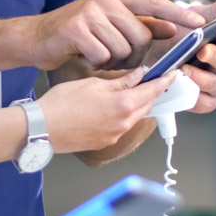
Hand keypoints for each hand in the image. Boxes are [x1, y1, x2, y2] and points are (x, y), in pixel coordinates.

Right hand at [20, 0, 206, 71]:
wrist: (36, 38)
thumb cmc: (77, 34)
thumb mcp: (110, 25)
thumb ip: (140, 25)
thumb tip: (170, 28)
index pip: (155, 3)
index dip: (178, 14)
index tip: (199, 23)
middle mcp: (106, 0)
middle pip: (141, 37)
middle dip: (133, 55)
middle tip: (114, 56)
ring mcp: (90, 12)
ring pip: (123, 49)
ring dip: (113, 61)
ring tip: (97, 54)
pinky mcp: (76, 29)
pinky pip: (102, 56)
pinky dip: (96, 63)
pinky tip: (85, 57)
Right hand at [35, 67, 175, 154]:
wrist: (42, 129)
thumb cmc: (62, 104)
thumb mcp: (93, 84)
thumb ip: (120, 82)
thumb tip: (139, 76)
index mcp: (123, 105)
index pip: (153, 91)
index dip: (164, 81)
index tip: (172, 74)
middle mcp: (124, 123)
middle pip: (147, 105)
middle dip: (152, 92)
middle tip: (154, 80)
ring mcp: (115, 135)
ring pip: (135, 116)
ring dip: (137, 103)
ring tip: (131, 91)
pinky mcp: (105, 141)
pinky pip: (122, 125)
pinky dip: (124, 114)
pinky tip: (112, 106)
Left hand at [179, 0, 215, 112]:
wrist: (157, 58)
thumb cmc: (184, 37)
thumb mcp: (198, 19)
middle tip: (203, 51)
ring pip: (215, 84)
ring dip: (201, 77)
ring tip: (185, 69)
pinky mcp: (207, 101)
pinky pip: (203, 102)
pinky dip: (193, 95)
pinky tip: (182, 87)